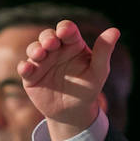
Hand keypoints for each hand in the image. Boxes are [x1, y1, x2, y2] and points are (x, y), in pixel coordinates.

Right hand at [18, 20, 120, 140]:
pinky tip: (27, 69)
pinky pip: (24, 68)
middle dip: (47, 37)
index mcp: (72, 44)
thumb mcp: (99, 71)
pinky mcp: (31, 76)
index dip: (65, 28)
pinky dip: (24, 67)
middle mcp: (55, 50)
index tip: (65, 32)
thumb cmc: (88, 88)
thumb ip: (104, 51)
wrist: (73, 112)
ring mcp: (42, 62)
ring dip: (34, 49)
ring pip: (34, 48)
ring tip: (39, 55)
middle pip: (47, 35)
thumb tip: (115, 30)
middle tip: (51, 44)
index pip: (67, 30)